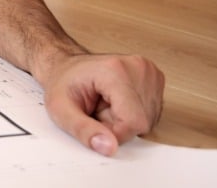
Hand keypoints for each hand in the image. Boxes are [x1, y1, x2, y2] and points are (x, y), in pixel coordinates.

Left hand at [42, 53, 164, 155]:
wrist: (66, 67)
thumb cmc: (62, 84)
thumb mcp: (61, 110)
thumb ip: (83, 130)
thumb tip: (109, 147)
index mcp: (115, 70)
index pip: (133, 121)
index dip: (114, 133)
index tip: (95, 123)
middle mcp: (137, 68)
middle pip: (141, 122)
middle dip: (117, 126)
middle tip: (96, 110)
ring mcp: (149, 72)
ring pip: (148, 120)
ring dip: (125, 121)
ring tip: (104, 105)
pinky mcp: (155, 79)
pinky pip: (150, 113)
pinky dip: (132, 114)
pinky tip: (116, 102)